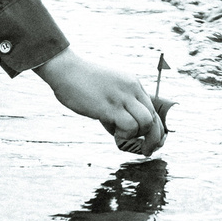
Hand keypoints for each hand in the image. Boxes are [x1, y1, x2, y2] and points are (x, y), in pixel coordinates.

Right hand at [36, 49, 166, 155]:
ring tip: (121, 133)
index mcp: (133, 84)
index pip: (153, 110)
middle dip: (153, 138)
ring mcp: (122, 97)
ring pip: (146, 122)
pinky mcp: (109, 107)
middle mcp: (132, 89)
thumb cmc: (81, 81)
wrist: (65, 69)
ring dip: (137, 135)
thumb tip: (120, 130)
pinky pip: (129, 126)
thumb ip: (116, 107)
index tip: (152, 142)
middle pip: (153, 118)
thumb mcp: (107, 90)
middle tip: (147, 150)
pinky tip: (113, 131)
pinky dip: (125, 134)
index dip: (156, 129)